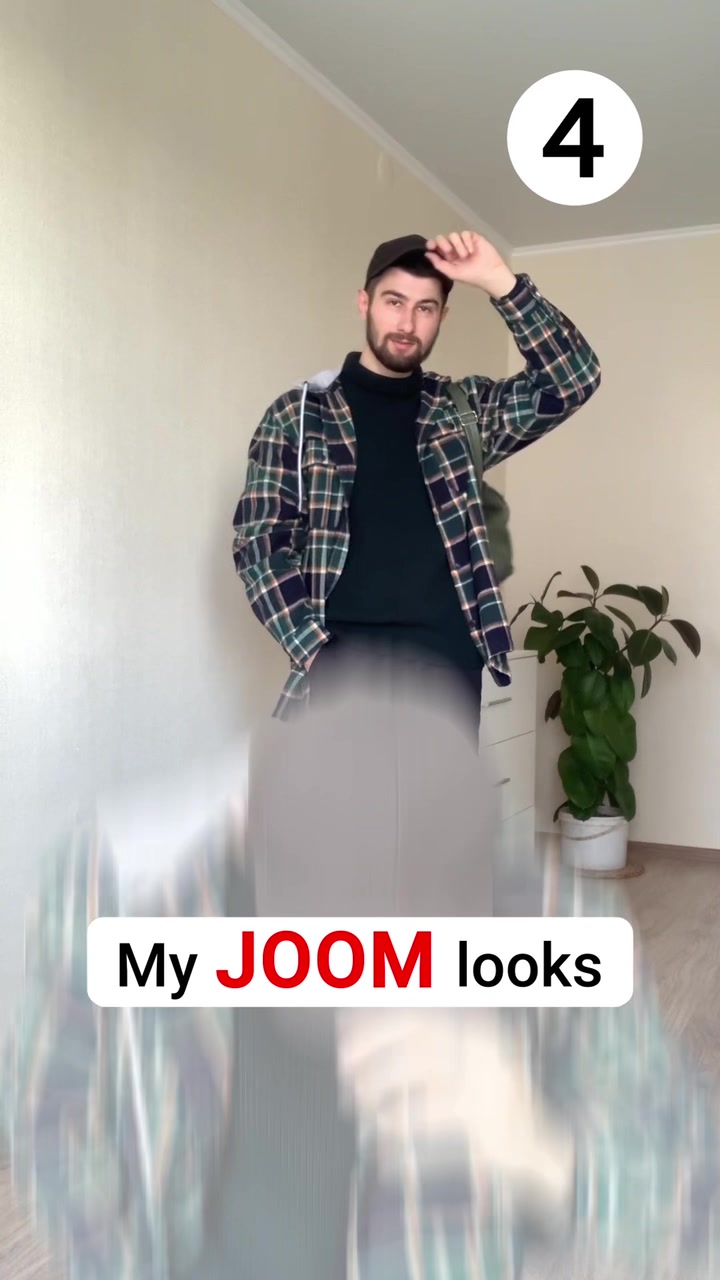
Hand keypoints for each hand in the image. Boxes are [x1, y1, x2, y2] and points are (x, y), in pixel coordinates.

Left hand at [336, 1010, 573, 1210]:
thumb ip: (423, 1045)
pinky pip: (431, 1113)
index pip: (417, 1016)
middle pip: (416, 1040)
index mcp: (472, 1030)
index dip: (377, 1023)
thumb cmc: (487, 1098)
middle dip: (374, 1051)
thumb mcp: (463, 1060)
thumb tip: (366, 1026)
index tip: (344, 1034)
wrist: (538, 1144)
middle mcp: (481, 1049)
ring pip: (420, 1071)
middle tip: (345, 1069)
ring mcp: (485, 1082)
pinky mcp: (484, 1119)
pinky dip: (400, 1117)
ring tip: (361, 1100)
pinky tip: (383, 1124)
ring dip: (381, 1084)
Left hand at [425, 231, 516, 298]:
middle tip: (450, 252)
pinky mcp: (473, 237)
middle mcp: (454, 248)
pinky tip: (473, 250)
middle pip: (442, 238)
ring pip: (453, 235)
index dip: (432, 244)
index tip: (431, 246)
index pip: (436, 247)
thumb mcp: (452, 273)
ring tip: (467, 256)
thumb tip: (426, 254)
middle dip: (444, 244)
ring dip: (459, 247)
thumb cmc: (471, 276)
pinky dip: (468, 243)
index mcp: (447, 257)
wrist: (489, 273)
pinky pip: (465, 233)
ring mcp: (463, 242)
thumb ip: (438, 264)